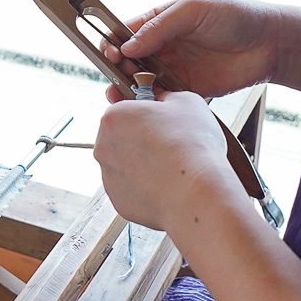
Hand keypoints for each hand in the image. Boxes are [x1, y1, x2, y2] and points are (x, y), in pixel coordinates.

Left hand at [93, 91, 232, 230]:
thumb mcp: (186, 101)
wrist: (196, 194)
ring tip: (172, 168)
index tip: (162, 121)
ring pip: (126, 166)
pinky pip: (132, 190)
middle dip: (143, 140)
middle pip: (123, 138)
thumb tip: (164, 103)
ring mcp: (109, 177)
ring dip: (144, 165)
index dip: (147, 114)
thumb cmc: (191, 146)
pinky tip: (168, 186)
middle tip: (171, 144)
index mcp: (113, 117)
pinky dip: (147, 188)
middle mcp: (103, 147)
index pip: (126, 109)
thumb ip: (167, 98)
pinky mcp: (119, 202)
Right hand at [105, 0, 282, 102]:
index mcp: (161, 21)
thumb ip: (160, 26)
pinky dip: (152, 103)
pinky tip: (145, 106)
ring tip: (121, 96)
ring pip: (142, 81)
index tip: (107, 53)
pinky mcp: (189, 89)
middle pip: (130, 60)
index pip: (128, 31)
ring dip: (130, 88)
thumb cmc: (235, 15)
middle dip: (118, 69)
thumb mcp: (193, 10)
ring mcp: (175, 68)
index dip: (114, 42)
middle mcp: (164, 46)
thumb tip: (128, 46)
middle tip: (115, 77)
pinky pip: (164, 97)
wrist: (271, 42)